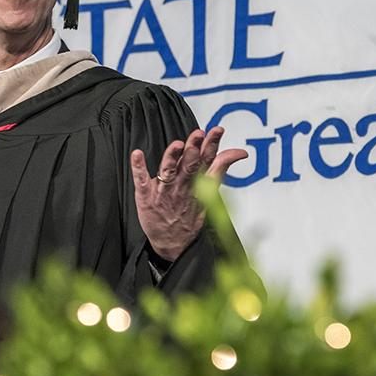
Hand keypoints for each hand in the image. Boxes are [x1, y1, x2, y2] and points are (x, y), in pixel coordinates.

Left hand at [130, 127, 246, 261]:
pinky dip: (139, 167)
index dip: (212, 145)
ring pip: (169, 171)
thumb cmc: (189, 215)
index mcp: (198, 184)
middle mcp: (182, 186)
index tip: (216, 131)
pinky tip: (137, 154)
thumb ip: (220, 169)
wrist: (172, 244)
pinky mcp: (146, 196)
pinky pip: (141, 180)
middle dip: (194, 149)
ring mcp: (164, 191)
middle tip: (198, 135)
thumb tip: (238, 152)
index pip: (207, 161)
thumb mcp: (210, 194)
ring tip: (177, 145)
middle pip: (189, 165)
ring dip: (172, 157)